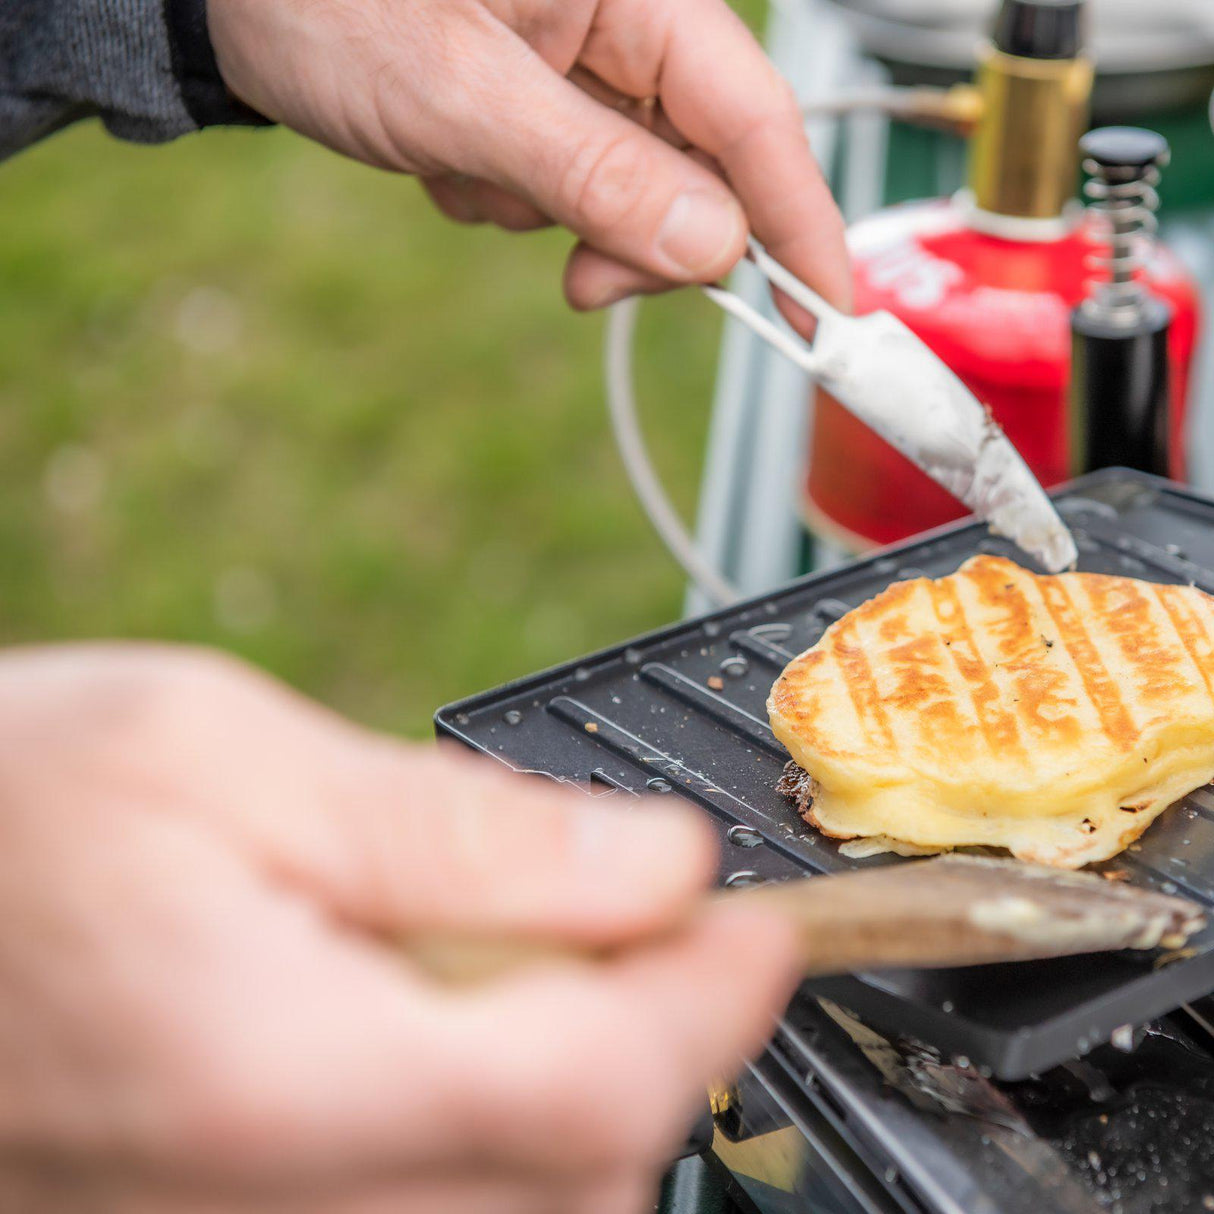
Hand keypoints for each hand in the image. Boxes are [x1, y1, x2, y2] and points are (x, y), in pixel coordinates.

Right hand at [0, 644, 799, 1211]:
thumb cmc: (0, 801)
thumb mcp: (221, 752)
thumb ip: (454, 827)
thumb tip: (653, 865)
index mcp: (271, 1069)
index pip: (593, 1085)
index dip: (713, 999)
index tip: (757, 920)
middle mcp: (262, 1203)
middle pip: (580, 1172)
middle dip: (660, 1038)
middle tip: (652, 914)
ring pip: (524, 1209)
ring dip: (584, 1084)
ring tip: (540, 951)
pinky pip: (432, 1209)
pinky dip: (495, 1124)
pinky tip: (453, 1020)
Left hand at [206, 0, 849, 313]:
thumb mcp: (461, 94)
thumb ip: (595, 172)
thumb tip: (715, 249)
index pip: (756, 115)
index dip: (798, 222)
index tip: (829, 314)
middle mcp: (625, 24)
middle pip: (703, 170)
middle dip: (641, 241)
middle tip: (582, 285)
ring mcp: (583, 67)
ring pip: (630, 194)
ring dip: (555, 218)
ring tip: (465, 169)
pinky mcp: (542, 103)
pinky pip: (566, 192)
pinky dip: (512, 202)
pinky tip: (449, 159)